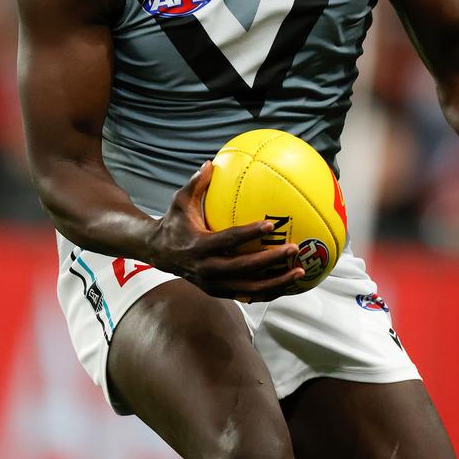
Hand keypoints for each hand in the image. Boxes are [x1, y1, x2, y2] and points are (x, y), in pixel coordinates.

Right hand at [148, 162, 304, 300]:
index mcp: (200, 246)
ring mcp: (214, 285)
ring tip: (299, 271)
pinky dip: (269, 291)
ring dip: (276, 282)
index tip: (270, 225)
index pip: (228, 240)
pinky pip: (249, 295)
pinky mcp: (220, 292)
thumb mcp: (179, 201)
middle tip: (292, 248)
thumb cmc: (174, 222)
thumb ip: (195, 184)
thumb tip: (211, 163)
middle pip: (244, 268)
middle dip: (270, 261)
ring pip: (250, 288)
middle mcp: (208, 269)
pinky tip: (289, 283)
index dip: (249, 233)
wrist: (159, 253)